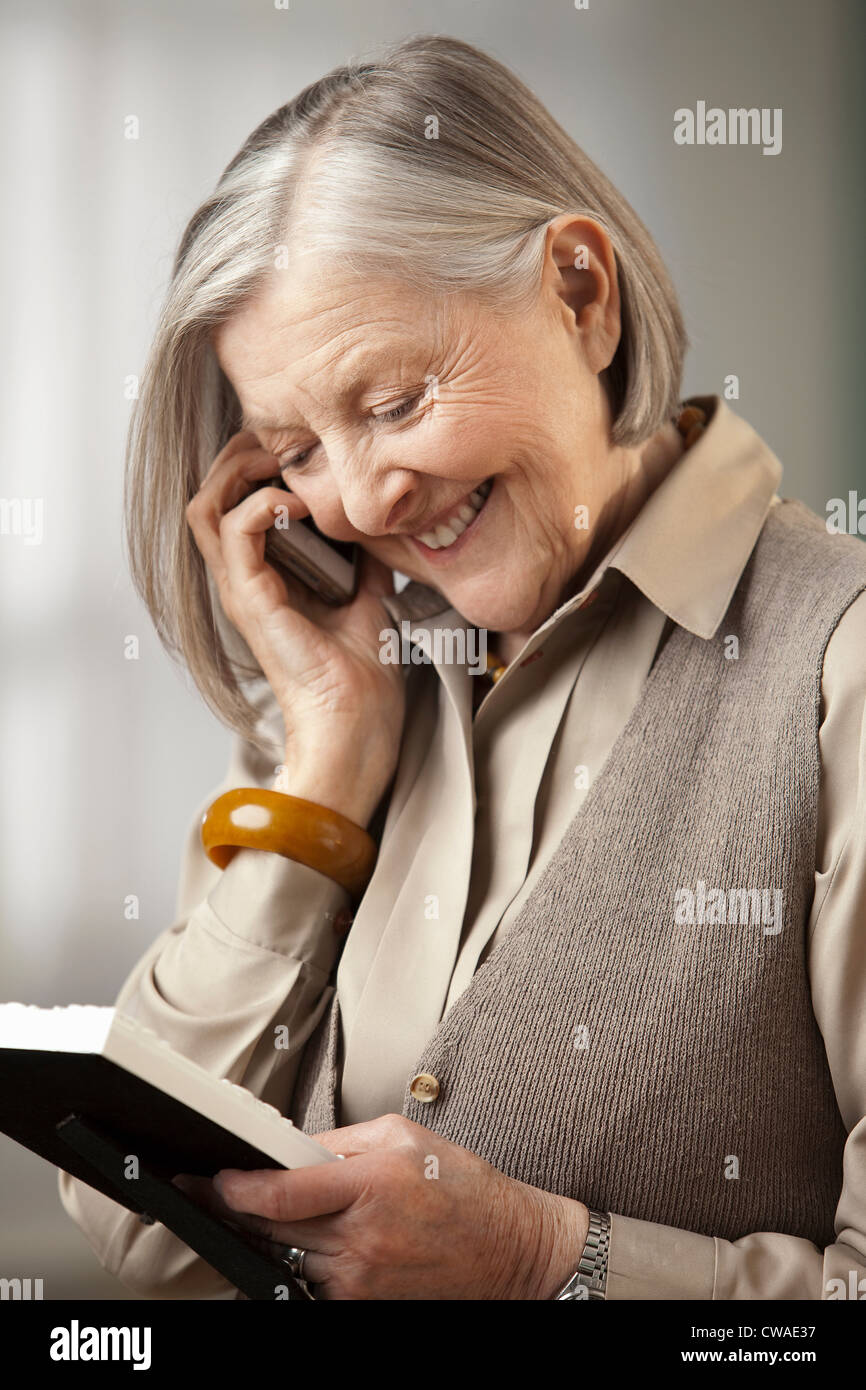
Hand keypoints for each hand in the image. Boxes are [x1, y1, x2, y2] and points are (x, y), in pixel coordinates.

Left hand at [175, 1114, 589, 1299]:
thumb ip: (341, 1140)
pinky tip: (305, 1242)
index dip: (235, 1188)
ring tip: (262, 1213)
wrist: (511, 1251)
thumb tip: (289, 1148)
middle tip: (212, 1191)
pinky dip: (301, 1260)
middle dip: (238, 1209)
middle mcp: (361, 1237)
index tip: (216, 1179)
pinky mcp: (363, 1304)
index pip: (281, 1193)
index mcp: (372, 1183)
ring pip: (286, 1256)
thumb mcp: (404, 1137)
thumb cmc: (464, 1189)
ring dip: (268, 1236)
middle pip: (272, 1227)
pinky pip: (312, 1281)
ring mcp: (360, 1278)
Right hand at [186, 430, 405, 825]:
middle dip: (241, 454)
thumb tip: (375, 525)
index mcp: (266, 577)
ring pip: (205, 505)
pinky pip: (234, 532)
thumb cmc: (361, 675)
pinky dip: (260, 504)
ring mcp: (242, 590)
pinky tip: (298, 503)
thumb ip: (361, 559)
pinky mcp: (251, 600)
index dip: (256, 462)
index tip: (299, 443)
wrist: (357, 723)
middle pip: (210, 493)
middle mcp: (244, 579)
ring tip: (282, 460)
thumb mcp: (368, 596)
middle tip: (283, 439)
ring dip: (240, 471)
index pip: (235, 500)